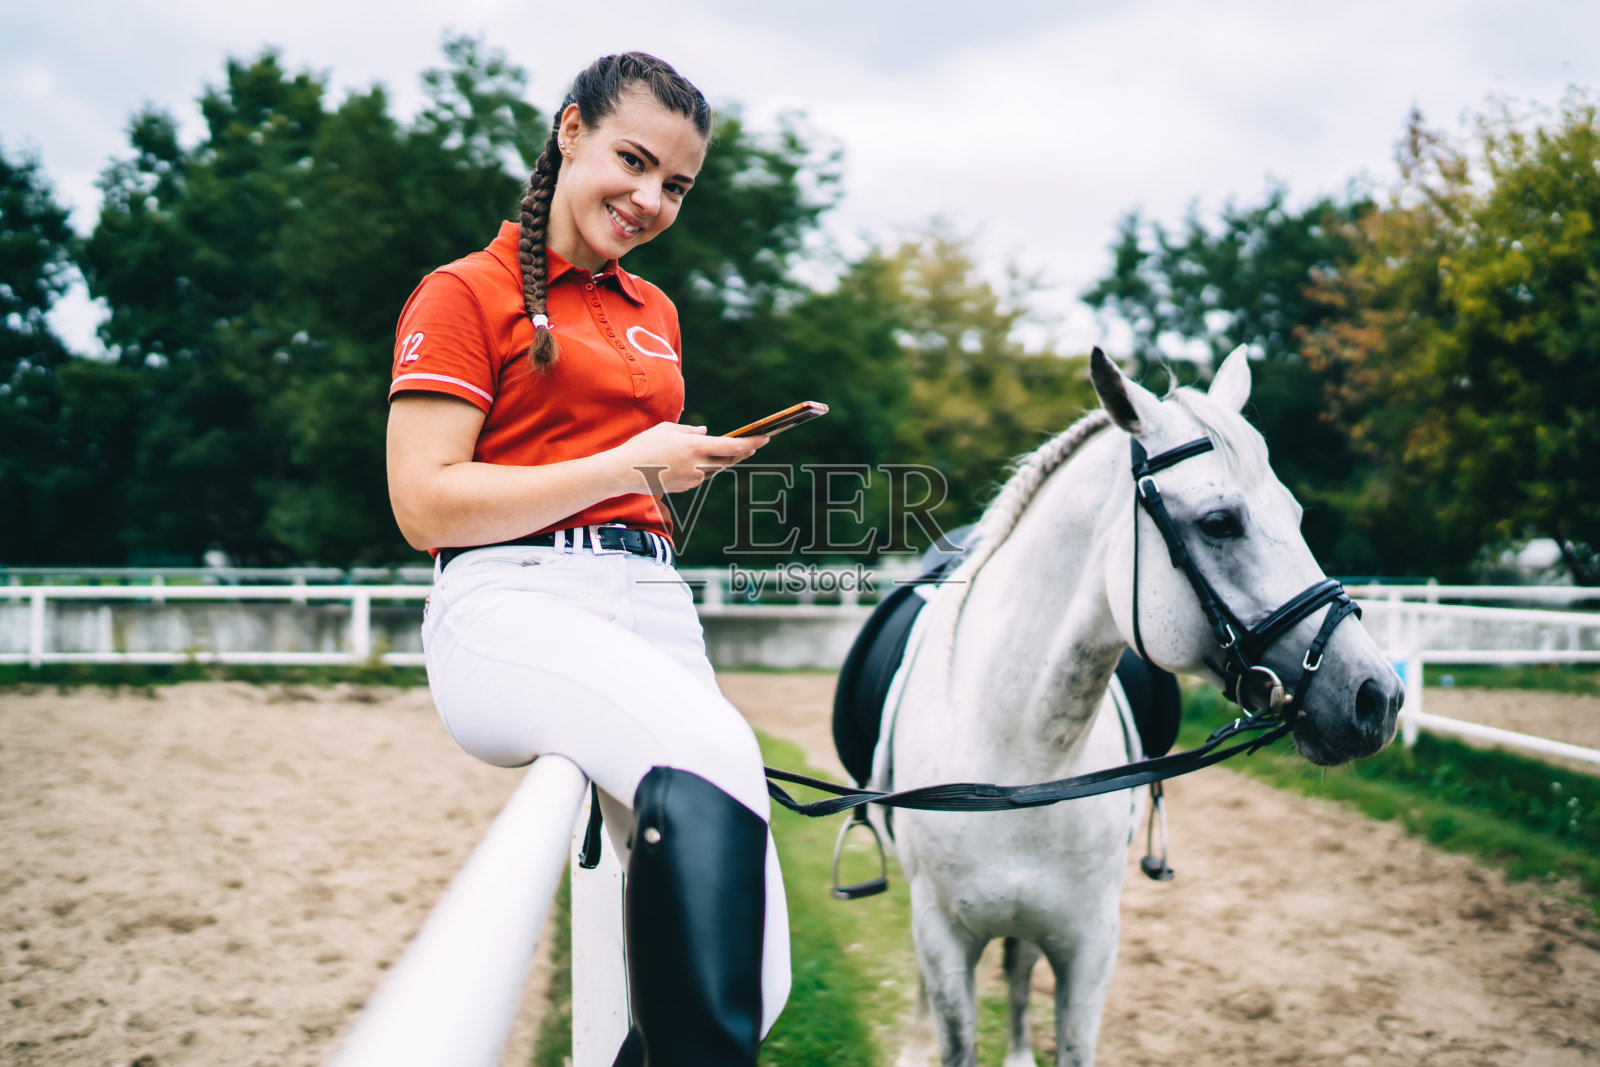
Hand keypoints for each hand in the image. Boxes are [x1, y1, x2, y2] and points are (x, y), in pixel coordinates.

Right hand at [607, 422, 769, 494]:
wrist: (624, 472)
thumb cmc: (644, 445)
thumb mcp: (667, 430)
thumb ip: (690, 431)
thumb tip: (705, 433)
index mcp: (697, 447)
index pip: (733, 447)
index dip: (751, 443)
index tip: (765, 438)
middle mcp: (699, 466)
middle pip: (728, 460)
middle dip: (742, 453)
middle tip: (754, 445)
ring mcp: (693, 479)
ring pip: (714, 469)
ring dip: (719, 460)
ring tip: (722, 450)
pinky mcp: (685, 488)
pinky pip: (699, 476)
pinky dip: (700, 468)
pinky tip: (688, 462)